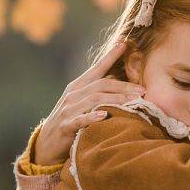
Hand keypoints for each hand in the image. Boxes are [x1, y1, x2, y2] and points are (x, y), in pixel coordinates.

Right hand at [34, 43, 145, 165]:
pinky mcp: (66, 126)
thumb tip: (121, 87)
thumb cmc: (69, 121)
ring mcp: (68, 109)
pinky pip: (80, 119)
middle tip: (142, 90)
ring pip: (94, 99)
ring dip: (115, 100)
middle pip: (101, 84)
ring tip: (132, 102)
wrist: (46, 144)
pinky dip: (92, 117)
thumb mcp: (80, 103)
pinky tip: (104, 116)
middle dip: (123, 86)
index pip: (96, 68)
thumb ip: (96, 93)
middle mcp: (73, 94)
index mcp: (77, 86)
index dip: (110, 56)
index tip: (125, 45)